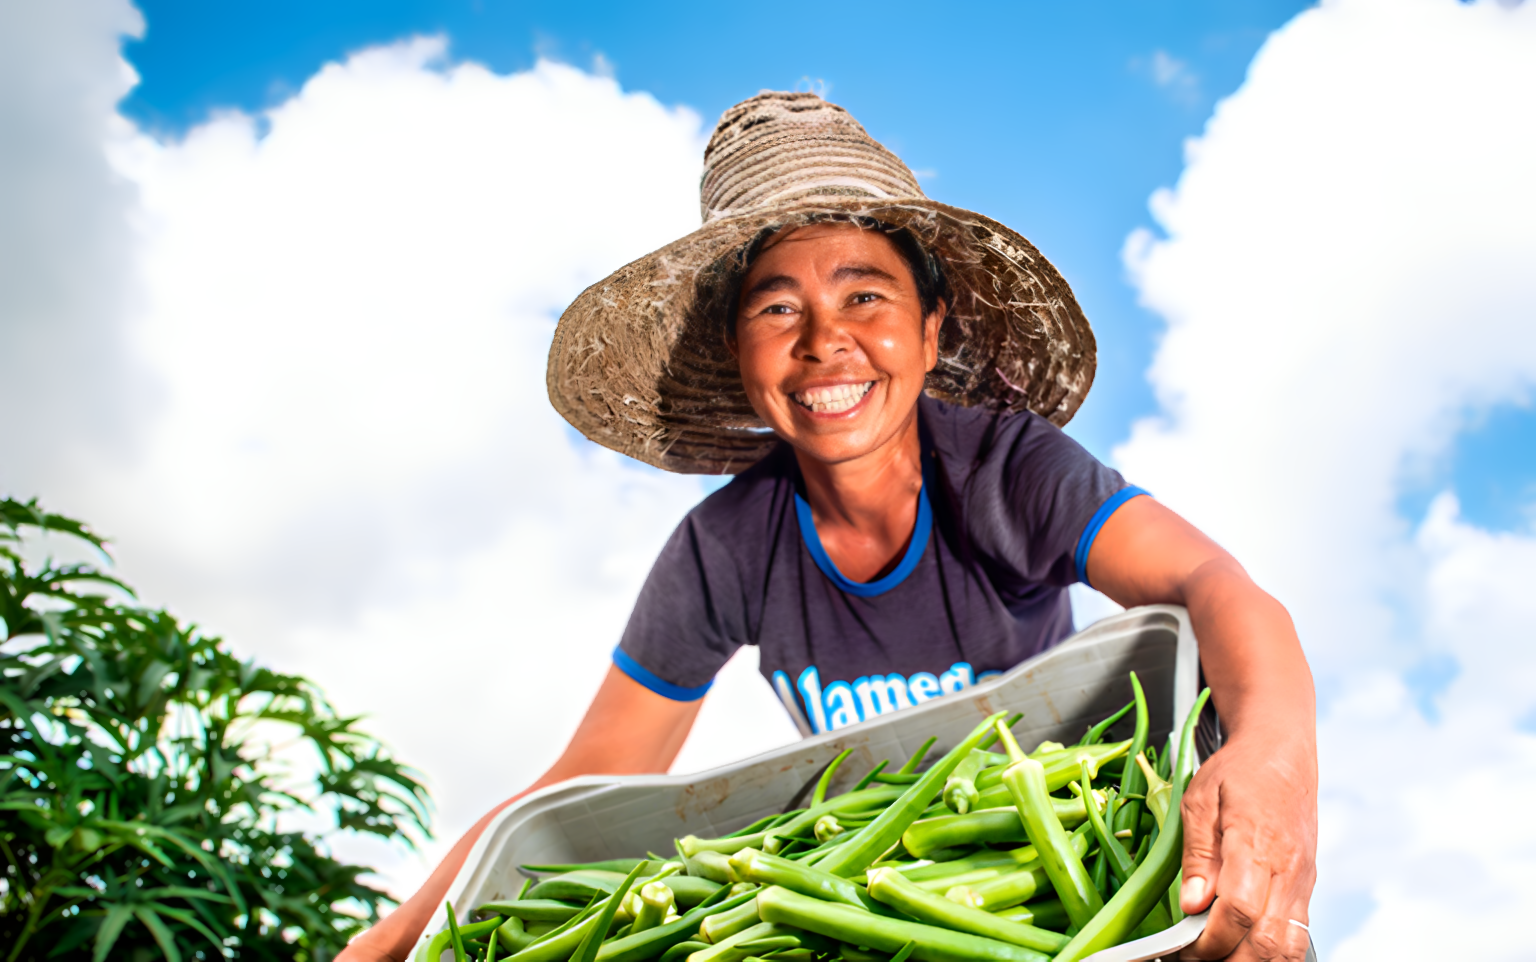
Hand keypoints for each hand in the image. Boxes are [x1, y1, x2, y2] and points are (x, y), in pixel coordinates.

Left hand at [1178, 730, 1316, 960]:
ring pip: (1289, 946)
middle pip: (1268, 940)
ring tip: (1219, 956)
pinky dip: (1274, 953)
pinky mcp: (1307, 886)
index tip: (1185, 948)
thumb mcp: (1200, 800)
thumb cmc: (1239, 771)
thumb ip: (1197, 855)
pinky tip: (1246, 950)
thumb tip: (1190, 903)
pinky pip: (1298, 934)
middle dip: (1230, 959)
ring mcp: (1302, 881)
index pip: (1240, 910)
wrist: (1282, 753)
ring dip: (1254, 961)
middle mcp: (1288, 868)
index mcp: (1256, 842)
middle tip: (1194, 958)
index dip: (1212, 939)